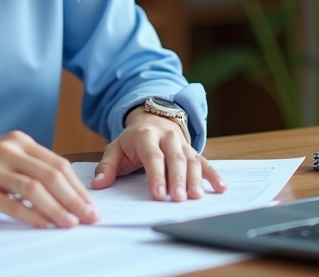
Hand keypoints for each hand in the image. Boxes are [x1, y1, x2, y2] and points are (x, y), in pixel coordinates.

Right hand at [0, 130, 100, 227]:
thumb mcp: (1, 161)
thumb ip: (28, 169)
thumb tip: (66, 193)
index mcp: (16, 141)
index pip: (58, 164)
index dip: (78, 187)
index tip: (92, 206)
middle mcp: (6, 149)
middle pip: (52, 175)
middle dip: (75, 199)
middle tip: (91, 218)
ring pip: (36, 188)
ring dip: (59, 209)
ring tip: (72, 225)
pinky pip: (14, 204)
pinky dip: (34, 216)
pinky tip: (46, 226)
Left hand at [91, 108, 226, 200]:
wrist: (152, 119)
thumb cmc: (132, 140)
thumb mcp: (115, 148)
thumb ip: (106, 166)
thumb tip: (98, 184)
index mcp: (145, 136)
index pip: (152, 157)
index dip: (156, 176)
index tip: (158, 195)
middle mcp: (167, 137)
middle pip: (175, 159)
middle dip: (177, 180)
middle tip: (178, 199)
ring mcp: (182, 143)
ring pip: (191, 160)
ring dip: (195, 179)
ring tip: (196, 198)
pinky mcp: (192, 150)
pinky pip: (205, 162)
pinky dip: (214, 175)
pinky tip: (221, 188)